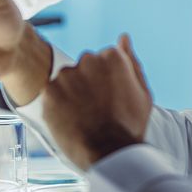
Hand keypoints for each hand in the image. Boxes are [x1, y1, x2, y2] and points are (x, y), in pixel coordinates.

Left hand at [42, 35, 151, 169]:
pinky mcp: (50, 91)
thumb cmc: (129, 126)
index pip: (103, 60)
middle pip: (83, 67)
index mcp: (112, 56)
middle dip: (87, 83)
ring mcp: (67, 75)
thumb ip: (131, 61)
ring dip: (72, 93)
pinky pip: (52, 93)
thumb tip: (123, 37)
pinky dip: (58, 105)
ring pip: (66, 79)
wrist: (109, 153)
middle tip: (96, 108)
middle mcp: (88, 60)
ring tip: (84, 116)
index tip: (109, 98)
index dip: (107, 81)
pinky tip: (72, 119)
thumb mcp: (142, 92)